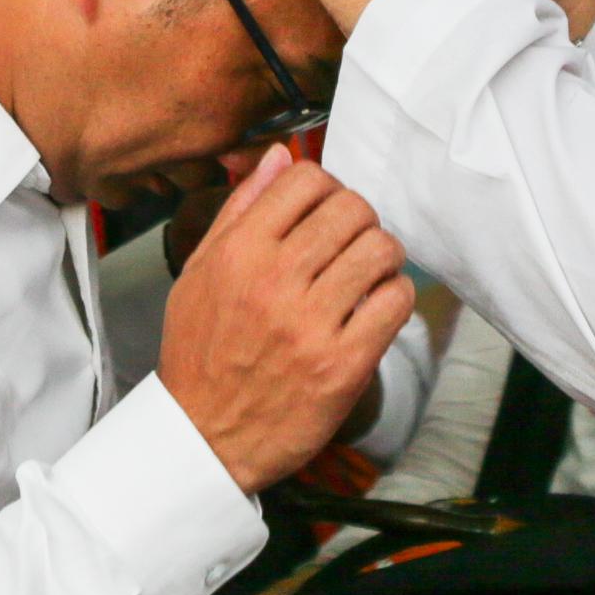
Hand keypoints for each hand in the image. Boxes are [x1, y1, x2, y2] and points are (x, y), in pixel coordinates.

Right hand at [158, 145, 417, 491]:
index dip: (326, 187)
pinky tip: (375, 309)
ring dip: (383, 257)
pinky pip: (395, 302)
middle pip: (352, 209)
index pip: (306, 179)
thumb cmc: (201, 354)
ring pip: (381, 250)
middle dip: (360, 220)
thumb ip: (239, 210)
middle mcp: (274, 282)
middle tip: (351, 244)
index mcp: (238, 253)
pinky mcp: (343, 365)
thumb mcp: (199, 273)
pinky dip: (395, 297)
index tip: (325, 210)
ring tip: (367, 275)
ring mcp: (311, 325)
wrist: (204, 438)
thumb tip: (278, 156)